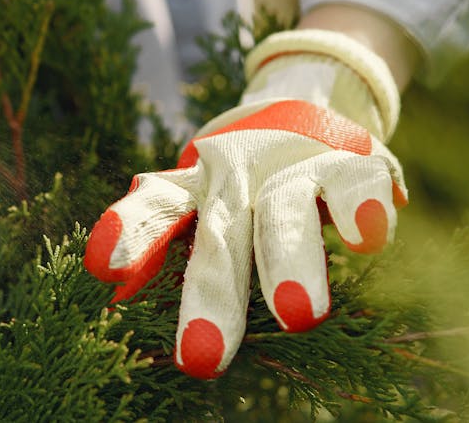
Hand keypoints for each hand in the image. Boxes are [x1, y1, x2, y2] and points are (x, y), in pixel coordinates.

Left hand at [84, 29, 406, 378]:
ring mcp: (294, 167)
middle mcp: (237, 175)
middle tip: (201, 359)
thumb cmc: (241, 184)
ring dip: (290, 261)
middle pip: (220, 235)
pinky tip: (365, 238)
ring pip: (285, 212)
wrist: (307, 108)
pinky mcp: (351, 163)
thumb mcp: (199, 205)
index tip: (103, 267)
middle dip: (212, 296)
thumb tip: (109, 294)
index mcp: (194, 188)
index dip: (132, 232)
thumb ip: (159, 241)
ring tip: (299, 317)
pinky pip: (354, 184)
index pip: (157, 209)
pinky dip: (359, 209)